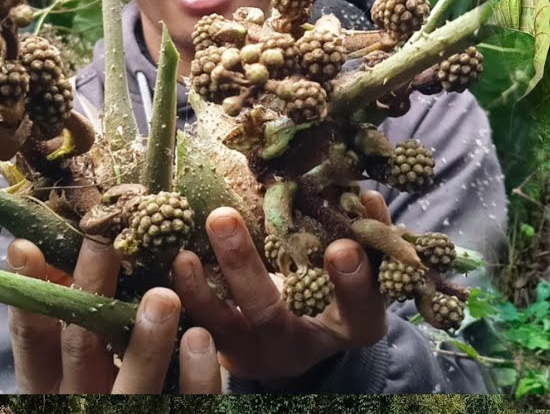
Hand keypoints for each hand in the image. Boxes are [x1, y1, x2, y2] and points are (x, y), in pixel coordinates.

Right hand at [7, 237, 221, 393]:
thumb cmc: (100, 386)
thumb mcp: (76, 360)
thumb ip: (71, 315)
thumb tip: (50, 245)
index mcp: (51, 383)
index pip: (32, 339)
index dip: (27, 294)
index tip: (28, 246)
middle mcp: (83, 401)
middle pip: (82, 348)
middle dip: (91, 293)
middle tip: (106, 244)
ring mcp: (129, 412)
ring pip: (134, 384)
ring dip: (147, 340)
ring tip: (163, 296)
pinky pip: (188, 401)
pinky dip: (196, 372)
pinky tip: (201, 337)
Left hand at [171, 190, 391, 382]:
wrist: (305, 337)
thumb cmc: (343, 288)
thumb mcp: (366, 271)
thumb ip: (370, 239)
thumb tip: (364, 197)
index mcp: (350, 327)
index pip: (359, 311)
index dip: (353, 282)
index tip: (343, 245)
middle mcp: (302, 347)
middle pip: (270, 316)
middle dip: (242, 267)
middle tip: (222, 216)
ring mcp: (259, 353)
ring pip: (223, 324)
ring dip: (199, 283)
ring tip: (182, 244)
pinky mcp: (228, 351)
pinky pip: (202, 325)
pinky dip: (188, 294)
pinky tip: (179, 261)